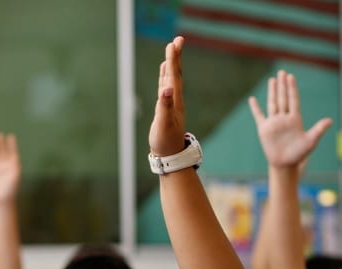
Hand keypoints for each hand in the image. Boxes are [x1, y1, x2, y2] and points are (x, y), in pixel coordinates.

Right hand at [0, 133, 20, 204]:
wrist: (2, 201)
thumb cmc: (10, 190)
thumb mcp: (15, 177)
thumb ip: (14, 166)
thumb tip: (15, 157)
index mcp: (13, 166)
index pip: (13, 152)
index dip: (12, 144)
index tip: (10, 136)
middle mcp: (5, 166)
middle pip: (3, 152)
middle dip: (1, 144)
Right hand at [148, 37, 186, 158]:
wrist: (170, 155)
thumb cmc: (166, 141)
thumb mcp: (164, 123)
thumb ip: (165, 106)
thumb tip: (165, 90)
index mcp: (175, 100)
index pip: (174, 76)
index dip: (174, 59)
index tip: (174, 43)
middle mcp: (175, 99)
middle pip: (175, 74)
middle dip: (175, 57)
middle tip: (177, 39)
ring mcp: (171, 104)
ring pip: (171, 80)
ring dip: (171, 65)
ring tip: (171, 51)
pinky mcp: (166, 108)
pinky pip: (166, 88)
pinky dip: (165, 78)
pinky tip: (164, 74)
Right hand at [248, 70, 331, 168]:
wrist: (286, 164)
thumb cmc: (299, 154)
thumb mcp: (311, 141)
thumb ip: (318, 130)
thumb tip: (330, 121)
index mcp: (296, 119)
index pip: (293, 100)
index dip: (292, 88)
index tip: (291, 77)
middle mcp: (284, 118)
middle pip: (283, 98)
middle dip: (283, 85)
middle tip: (282, 72)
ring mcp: (274, 123)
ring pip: (273, 103)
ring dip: (272, 92)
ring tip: (272, 80)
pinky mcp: (264, 129)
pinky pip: (259, 116)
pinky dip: (255, 108)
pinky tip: (252, 100)